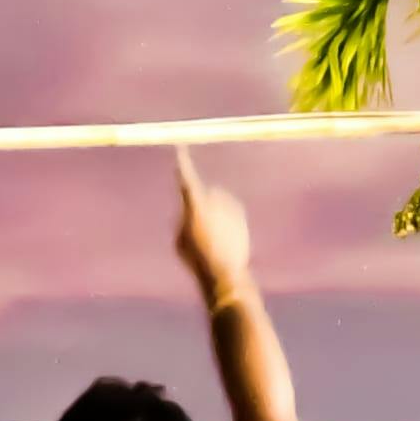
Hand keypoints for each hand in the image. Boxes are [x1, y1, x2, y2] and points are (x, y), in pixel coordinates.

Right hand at [173, 145, 254, 306]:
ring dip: (213, 213)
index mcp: (196, 204)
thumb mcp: (180, 240)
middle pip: (203, 194)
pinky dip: (224, 221)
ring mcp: (229, 205)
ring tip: (212, 239)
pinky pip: (227, 212)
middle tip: (199, 228)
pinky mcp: (240, 213)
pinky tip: (223, 240)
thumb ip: (183, 220)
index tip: (180, 147)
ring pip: (216, 203)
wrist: (225, 273)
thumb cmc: (197, 258)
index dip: (182, 162)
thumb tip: (189, 212)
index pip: (187, 178)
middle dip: (200, 204)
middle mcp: (214, 199)